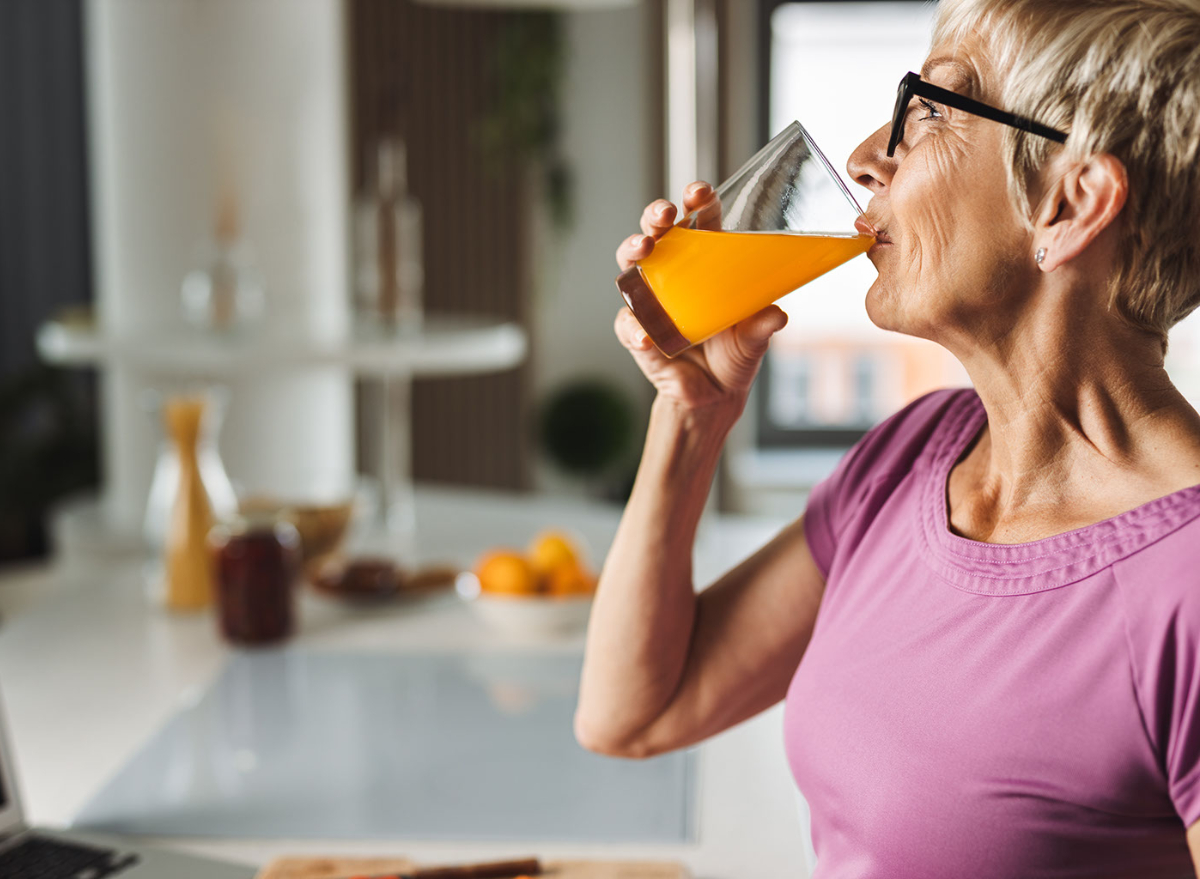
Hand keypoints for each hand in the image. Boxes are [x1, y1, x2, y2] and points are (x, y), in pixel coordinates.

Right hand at [614, 181, 787, 413]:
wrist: (715, 397)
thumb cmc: (734, 355)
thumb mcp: (754, 339)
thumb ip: (761, 326)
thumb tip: (776, 315)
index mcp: (705, 264)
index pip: (699, 221)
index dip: (697, 202)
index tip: (700, 193)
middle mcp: (672, 275)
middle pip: (657, 233)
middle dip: (655, 216)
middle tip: (665, 215)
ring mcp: (651, 301)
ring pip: (631, 266)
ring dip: (632, 250)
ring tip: (643, 249)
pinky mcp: (637, 332)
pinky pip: (628, 324)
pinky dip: (634, 328)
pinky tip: (645, 335)